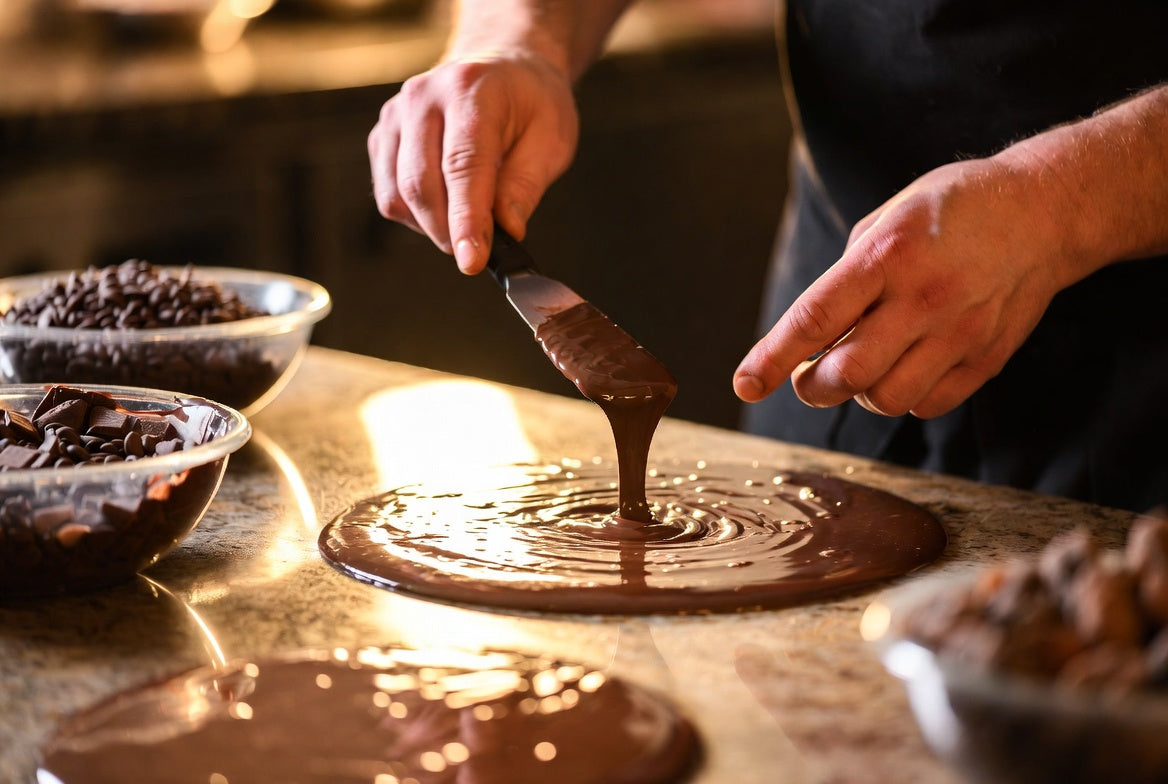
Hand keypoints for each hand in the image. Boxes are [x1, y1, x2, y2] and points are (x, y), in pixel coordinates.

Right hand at [368, 52, 579, 272]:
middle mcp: (424, 97)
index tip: (472, 261)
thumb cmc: (530, 103)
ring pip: (398, 195)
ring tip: (466, 219)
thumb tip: (507, 229)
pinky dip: (415, 215)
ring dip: (431, 226)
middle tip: (478, 251)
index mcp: (471, 91)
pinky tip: (446, 205)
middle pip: (421, 184)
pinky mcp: (382, 136)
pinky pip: (389, 194)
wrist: (502, 68)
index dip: (466, 219)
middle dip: (448, 232)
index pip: (462, 165)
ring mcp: (396, 115)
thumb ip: (526, 184)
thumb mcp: (552, 138)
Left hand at [733, 156, 1077, 418]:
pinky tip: (904, 369)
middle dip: (811, 385)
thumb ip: (846, 277)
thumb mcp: (886, 219)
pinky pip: (927, 405)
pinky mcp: (987, 358)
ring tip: (861, 368)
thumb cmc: (951, 210)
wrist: (1045, 210)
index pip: (814, 319)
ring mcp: (959, 331)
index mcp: (887, 255)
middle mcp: (922, 297)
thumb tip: (810, 337)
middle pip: (845, 374)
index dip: (772, 359)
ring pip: (885, 399)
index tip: (745, 385)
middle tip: (809, 375)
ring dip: (858, 394)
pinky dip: (903, 397)